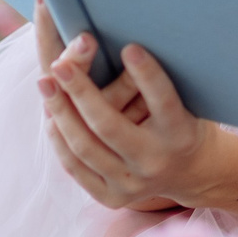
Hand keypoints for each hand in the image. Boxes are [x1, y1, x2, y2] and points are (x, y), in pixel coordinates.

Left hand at [35, 6, 216, 212]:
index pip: (163, 101)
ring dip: (60, 113)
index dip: (147, 76)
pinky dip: (60, 140)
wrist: (193, 172)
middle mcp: (156, 160)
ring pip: (85, 148)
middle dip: (81, 93)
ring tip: (44, 83)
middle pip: (110, 127)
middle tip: (60, 63)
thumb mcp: (188, 98)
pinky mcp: (112, 197)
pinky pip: (76, 167)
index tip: (131, 47)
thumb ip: (159, 78)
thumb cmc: (184, 120)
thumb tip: (124, 40)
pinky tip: (50, 115)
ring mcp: (132, 183)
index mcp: (181, 133)